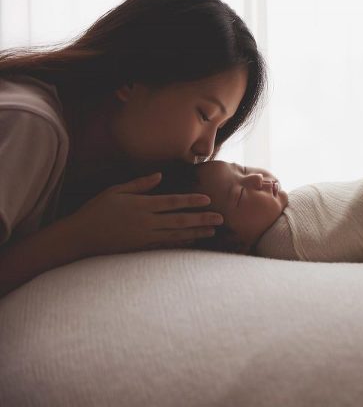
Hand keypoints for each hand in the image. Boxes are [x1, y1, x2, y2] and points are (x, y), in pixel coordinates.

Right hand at [69, 172, 223, 256]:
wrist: (80, 237)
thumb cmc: (97, 210)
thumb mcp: (116, 191)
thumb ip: (140, 184)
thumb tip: (160, 176)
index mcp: (141, 205)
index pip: (172, 202)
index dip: (191, 200)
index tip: (207, 199)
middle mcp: (146, 221)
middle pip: (179, 220)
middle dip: (201, 219)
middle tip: (220, 219)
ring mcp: (144, 237)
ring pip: (176, 234)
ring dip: (195, 232)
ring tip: (212, 231)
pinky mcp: (141, 248)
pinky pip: (165, 245)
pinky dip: (180, 243)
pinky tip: (192, 241)